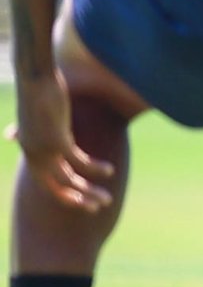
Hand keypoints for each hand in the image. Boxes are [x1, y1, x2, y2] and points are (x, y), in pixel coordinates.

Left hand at [11, 65, 114, 214]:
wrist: (35, 77)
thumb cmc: (36, 90)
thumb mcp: (30, 116)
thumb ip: (24, 129)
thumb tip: (9, 135)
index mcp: (29, 148)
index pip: (44, 179)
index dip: (62, 192)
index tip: (79, 198)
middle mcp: (33, 154)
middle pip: (54, 188)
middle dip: (76, 200)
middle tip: (95, 208)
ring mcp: (43, 150)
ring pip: (68, 180)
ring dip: (88, 192)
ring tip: (106, 199)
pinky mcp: (57, 141)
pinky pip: (79, 162)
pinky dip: (95, 168)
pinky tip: (109, 170)